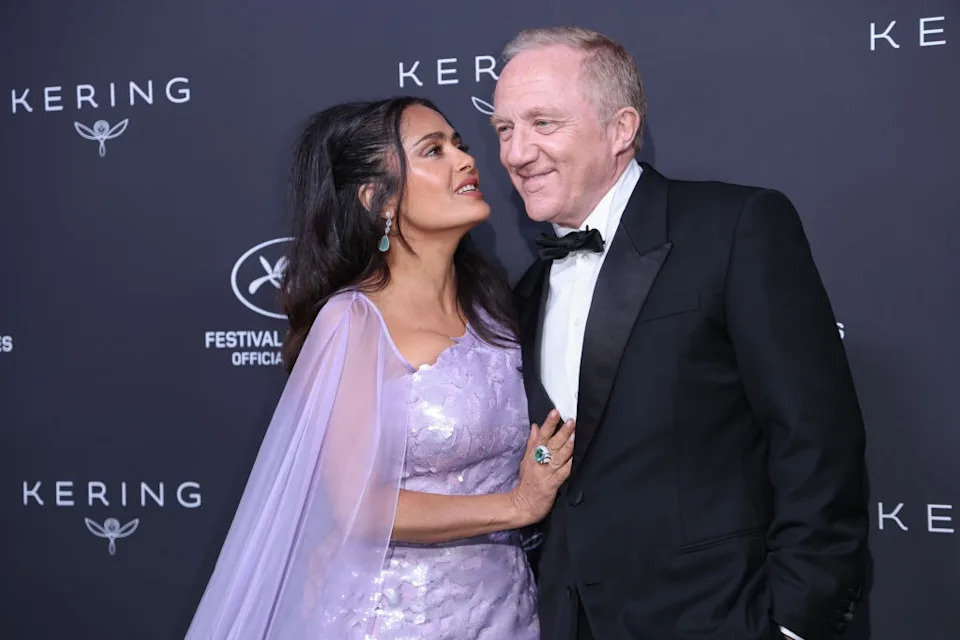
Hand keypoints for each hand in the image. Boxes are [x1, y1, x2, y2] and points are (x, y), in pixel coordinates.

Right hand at [509, 409, 574, 526]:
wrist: (522, 506)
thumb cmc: (526, 483)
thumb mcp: (525, 461)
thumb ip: (532, 443)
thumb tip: (536, 426)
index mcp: (532, 455)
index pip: (541, 436)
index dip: (549, 424)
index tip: (555, 412)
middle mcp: (539, 462)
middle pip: (551, 444)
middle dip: (561, 431)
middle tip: (571, 421)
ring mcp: (546, 473)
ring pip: (558, 456)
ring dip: (567, 445)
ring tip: (574, 434)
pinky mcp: (552, 484)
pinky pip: (563, 472)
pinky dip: (570, 464)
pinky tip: (576, 458)